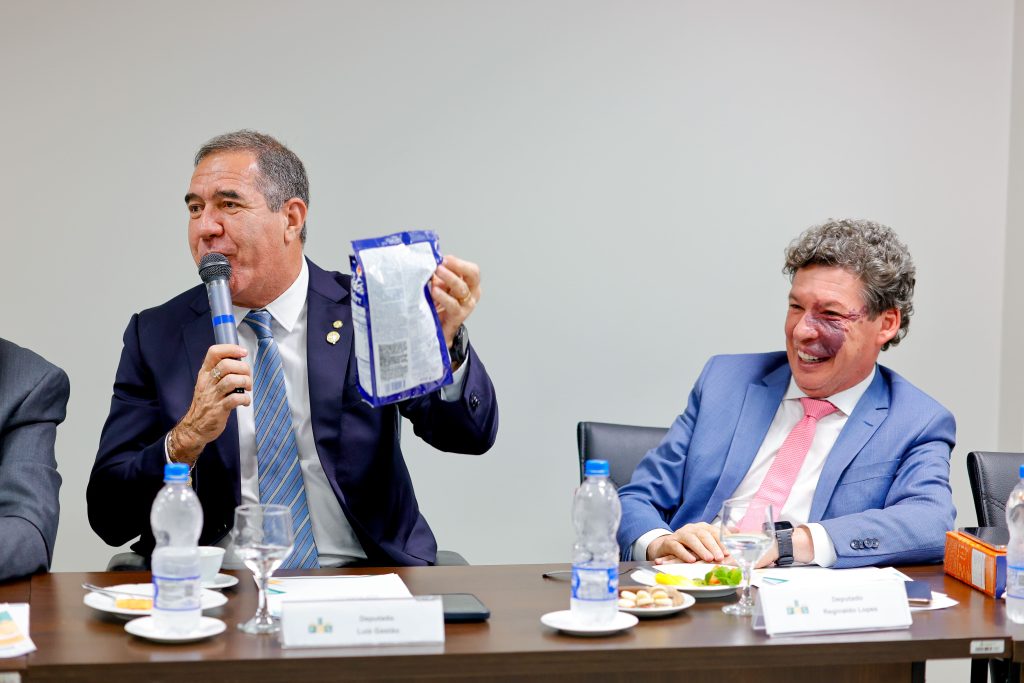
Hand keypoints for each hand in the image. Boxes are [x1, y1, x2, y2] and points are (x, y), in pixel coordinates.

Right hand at [171, 344, 251, 464]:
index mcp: (205, 374)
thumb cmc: (205, 404)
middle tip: (247, 377)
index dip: (231, 349)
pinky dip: (245, 398)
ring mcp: (213, 396)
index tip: (243, 353)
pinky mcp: (218, 409)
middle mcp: (208, 382)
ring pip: (232, 380)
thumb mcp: (207, 384)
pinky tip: (245, 401)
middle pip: (226, 365)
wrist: (195, 427)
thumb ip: (220, 372)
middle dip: (243, 368)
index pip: (214, 352)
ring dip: (245, 382)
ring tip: (247, 389)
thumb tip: (239, 362)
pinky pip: (235, 399)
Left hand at [431, 255, 480, 347]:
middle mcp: (471, 294)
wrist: (439, 329)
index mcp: (470, 285)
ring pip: (462, 289)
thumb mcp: (441, 287)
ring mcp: (466, 306)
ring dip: (449, 278)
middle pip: (471, 276)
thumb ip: (439, 276)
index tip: (445, 259)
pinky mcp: (458, 317)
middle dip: (456, 267)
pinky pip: (453, 305)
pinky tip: (434, 291)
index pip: (472, 270)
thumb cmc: (440, 306)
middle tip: (440, 264)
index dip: (459, 263)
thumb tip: (431, 262)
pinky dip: (444, 297)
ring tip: (436, 273)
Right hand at [648, 523, 728, 563]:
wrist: (666, 547)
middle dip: (713, 546)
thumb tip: (738, 538)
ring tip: (708, 559)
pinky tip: (691, 560)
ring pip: (691, 539)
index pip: (714, 532)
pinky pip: (676, 547)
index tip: (728, 552)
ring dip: (701, 549)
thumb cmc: (689, 547)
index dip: (722, 542)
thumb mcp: (704, 544)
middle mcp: (691, 529)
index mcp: (702, 527)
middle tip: (720, 557)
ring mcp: (679, 534)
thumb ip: (719, 542)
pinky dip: (684, 553)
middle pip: (703, 534)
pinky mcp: (669, 543)